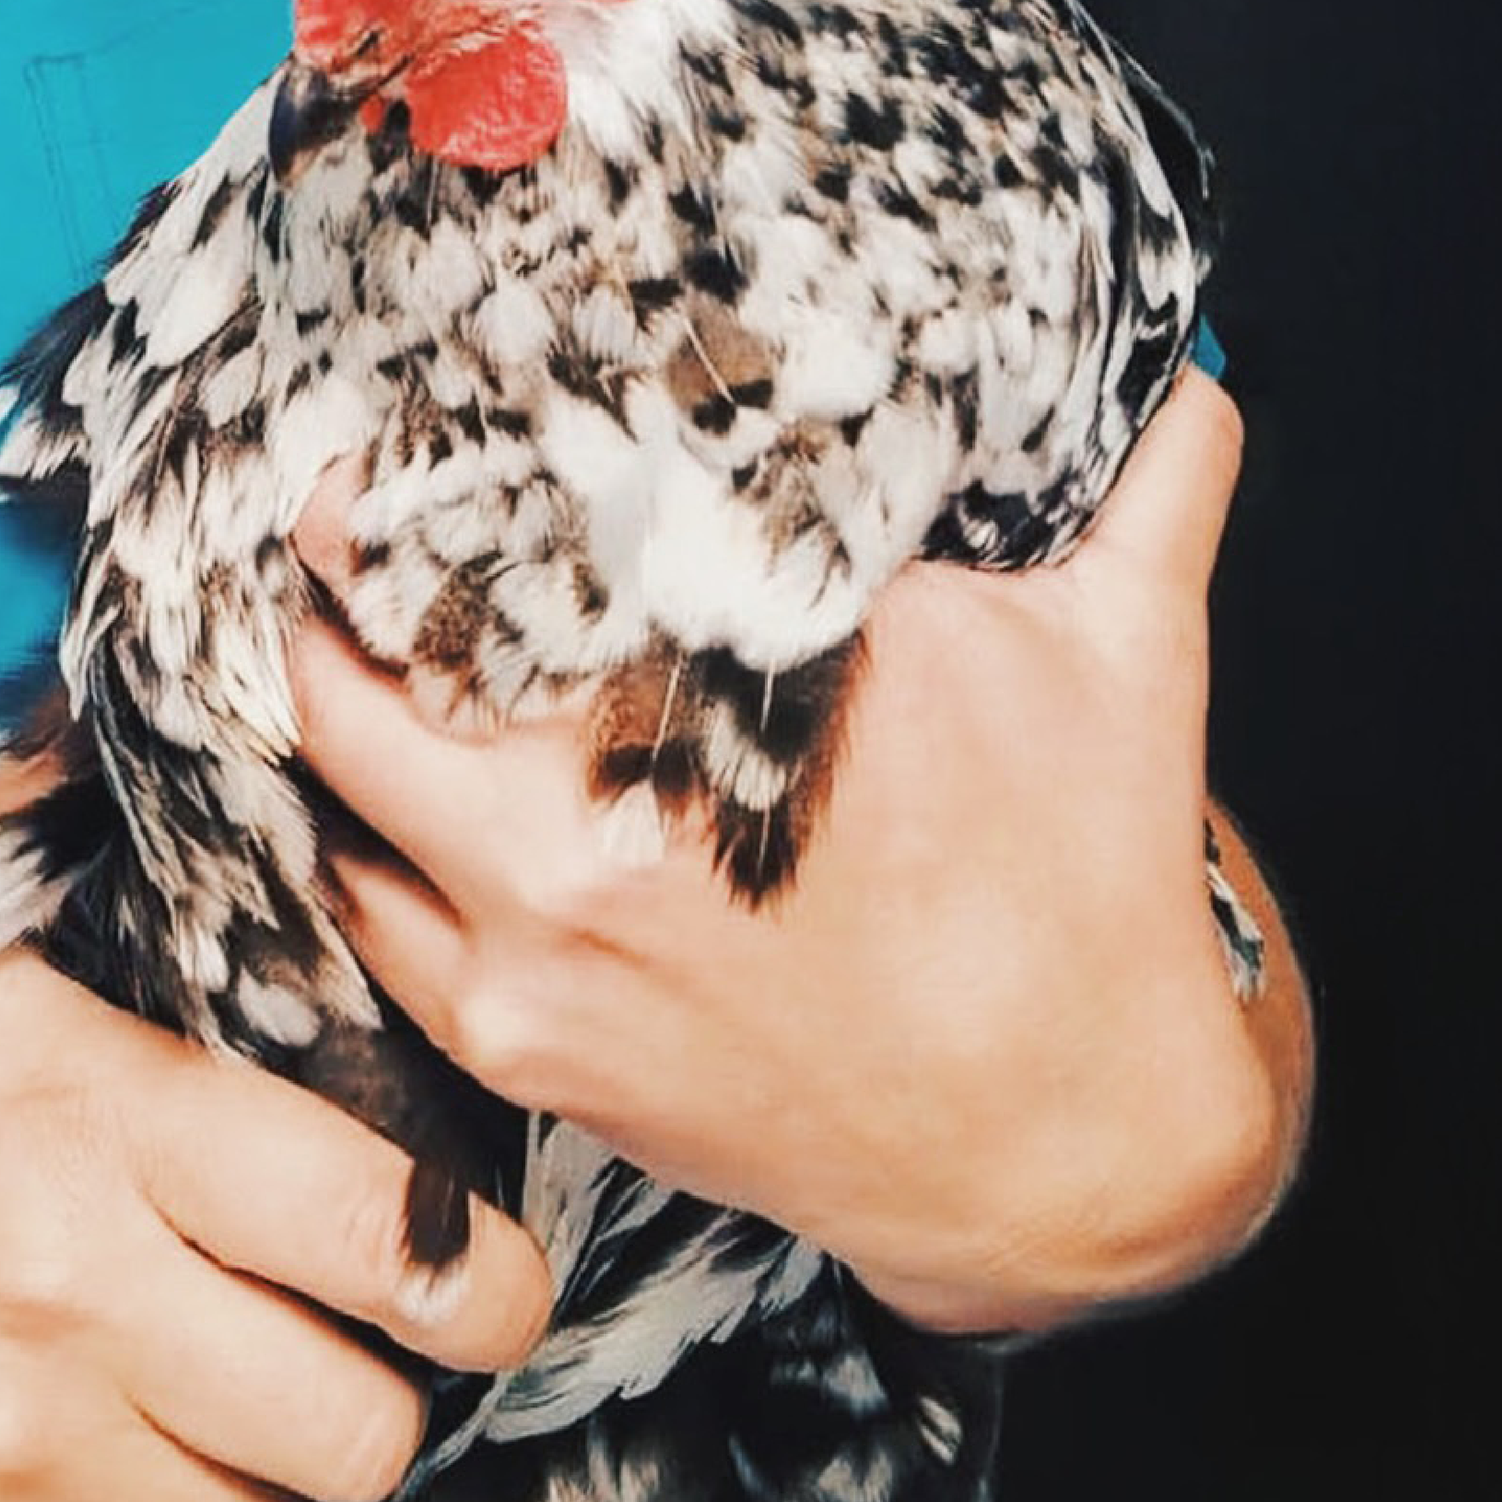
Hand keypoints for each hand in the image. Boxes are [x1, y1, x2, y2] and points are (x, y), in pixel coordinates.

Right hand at [0, 770, 556, 1501]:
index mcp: (104, 1119)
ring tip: (192, 1407)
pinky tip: (86, 1481)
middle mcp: (69, 1298)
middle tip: (324, 1354)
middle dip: (372, 1400)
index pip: (395, 1242)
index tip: (475, 1279)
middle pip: (359, 1433)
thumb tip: (236, 726)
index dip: (483, 1281)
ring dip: (254, 1489)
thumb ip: (101, 822)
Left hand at [286, 370, 1295, 1334]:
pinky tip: (371, 768)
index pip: (552, 501)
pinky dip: (351, 821)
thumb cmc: (1088, 892)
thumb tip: (1175, 347)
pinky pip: (360, 898)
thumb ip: (1147, 475)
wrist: (1067, 1153)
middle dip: (348, 542)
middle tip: (336, 487)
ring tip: (331, 607)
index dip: (463, 437)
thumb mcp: (1132, 649)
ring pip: (341, 753)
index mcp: (762, 666)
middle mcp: (625, 798)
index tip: (419, 391)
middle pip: (387, 620)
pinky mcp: (516, 1033)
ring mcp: (548, 925)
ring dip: (327, 672)